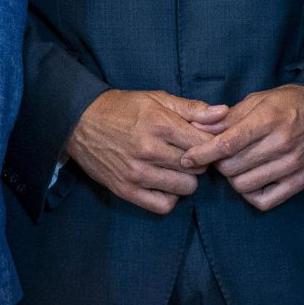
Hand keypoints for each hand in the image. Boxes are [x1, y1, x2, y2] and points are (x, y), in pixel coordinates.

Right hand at [64, 90, 227, 213]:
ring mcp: (137, 172)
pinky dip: (169, 197)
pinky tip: (164, 183)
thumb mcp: (156, 98)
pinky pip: (164, 205)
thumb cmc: (122, 108)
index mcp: (160, 123)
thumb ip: (192, 108)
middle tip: (188, 154)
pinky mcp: (126, 190)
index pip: (205, 142)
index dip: (210, 142)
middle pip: (198, 166)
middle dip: (199, 160)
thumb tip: (223, 113)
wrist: (80, 122)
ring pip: (185, 187)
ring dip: (185, 179)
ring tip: (175, 168)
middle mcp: (149, 150)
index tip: (203, 141)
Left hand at [178, 85, 303, 210]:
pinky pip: (264, 200)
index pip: (227, 143)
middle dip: (218, 163)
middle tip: (219, 156)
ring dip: (233, 178)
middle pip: (232, 166)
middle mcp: (281, 144)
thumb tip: (198, 128)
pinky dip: (250, 194)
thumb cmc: (290, 103)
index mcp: (268, 120)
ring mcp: (292, 165)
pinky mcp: (300, 181)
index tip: (187, 158)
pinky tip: (250, 181)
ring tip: (236, 166)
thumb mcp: (258, 100)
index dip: (202, 153)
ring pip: (244, 185)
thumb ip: (228, 117)